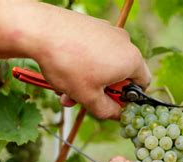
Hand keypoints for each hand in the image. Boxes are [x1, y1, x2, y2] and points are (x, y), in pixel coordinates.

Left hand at [27, 4, 150, 118]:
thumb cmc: (68, 65)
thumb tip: (116, 114)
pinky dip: (83, 63)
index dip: (129, 99)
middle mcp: (125, 43)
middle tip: (84, 101)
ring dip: (89, 80)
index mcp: (131, 60)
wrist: (40, 31)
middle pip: (120, 74)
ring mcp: (108, 31)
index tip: (112, 106)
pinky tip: (64, 71)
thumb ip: (108, 111)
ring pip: (104, 64)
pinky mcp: (92, 25)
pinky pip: (94, 50)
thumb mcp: (89, 97)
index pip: (143, 84)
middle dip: (102, 91)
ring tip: (66, 91)